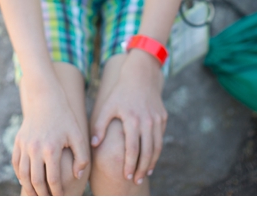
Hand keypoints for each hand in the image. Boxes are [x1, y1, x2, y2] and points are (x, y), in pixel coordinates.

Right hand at [12, 78, 89, 195]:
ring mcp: (24, 146)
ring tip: (37, 195)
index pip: (53, 179)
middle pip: (36, 181)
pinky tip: (27, 181)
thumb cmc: (65, 118)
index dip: (58, 192)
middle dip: (43, 194)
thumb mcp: (78, 135)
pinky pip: (16, 164)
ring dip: (29, 188)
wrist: (45, 99)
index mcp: (51, 149)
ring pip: (23, 175)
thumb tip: (77, 176)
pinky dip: (20, 176)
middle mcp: (35, 149)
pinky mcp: (17, 142)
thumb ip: (81, 156)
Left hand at [91, 50, 167, 185]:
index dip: (130, 164)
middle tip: (137, 180)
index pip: (133, 149)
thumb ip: (99, 126)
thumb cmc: (121, 92)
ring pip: (157, 146)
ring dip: (152, 161)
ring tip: (146, 173)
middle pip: (147, 151)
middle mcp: (147, 121)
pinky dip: (157, 150)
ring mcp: (157, 119)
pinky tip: (152, 157)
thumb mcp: (107, 106)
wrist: (141, 75)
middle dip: (142, 168)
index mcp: (133, 120)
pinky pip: (160, 137)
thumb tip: (93, 144)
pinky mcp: (162, 117)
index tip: (126, 176)